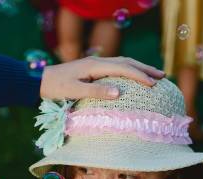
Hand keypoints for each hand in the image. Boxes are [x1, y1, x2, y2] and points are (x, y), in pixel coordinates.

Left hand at [40, 56, 164, 99]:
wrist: (39, 81)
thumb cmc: (55, 88)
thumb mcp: (75, 91)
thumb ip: (96, 92)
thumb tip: (119, 92)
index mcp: (95, 65)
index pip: (123, 68)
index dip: (140, 76)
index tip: (153, 84)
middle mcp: (98, 62)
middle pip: (127, 62)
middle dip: (145, 69)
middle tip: (162, 77)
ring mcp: (96, 64)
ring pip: (123, 63)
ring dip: (139, 68)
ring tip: (154, 75)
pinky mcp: (93, 70)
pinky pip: (117, 68)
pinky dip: (129, 70)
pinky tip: (134, 77)